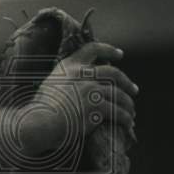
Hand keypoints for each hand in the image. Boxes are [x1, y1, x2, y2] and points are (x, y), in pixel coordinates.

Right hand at [20, 41, 138, 156]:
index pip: (92, 49)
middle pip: (113, 73)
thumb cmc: (40, 109)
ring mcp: (90, 91)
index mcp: (69, 66)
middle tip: (134, 90)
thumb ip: (65, 80)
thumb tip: (78, 84)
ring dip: (128, 104)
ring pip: (118, 94)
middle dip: (127, 82)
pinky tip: (128, 122)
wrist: (39, 124)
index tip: (120, 55)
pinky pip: (117, 112)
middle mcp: (82, 75)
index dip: (109, 50)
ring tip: (131, 112)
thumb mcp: (49, 85)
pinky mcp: (96, 108)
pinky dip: (125, 117)